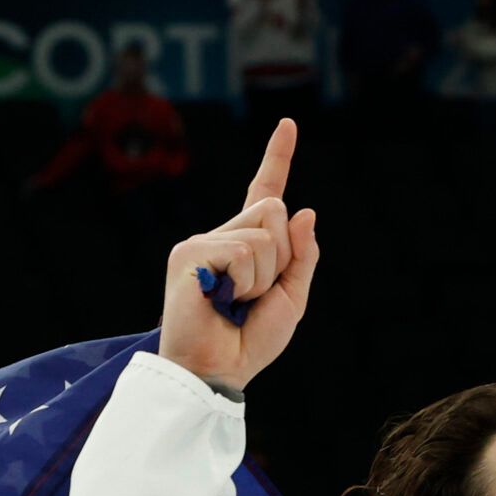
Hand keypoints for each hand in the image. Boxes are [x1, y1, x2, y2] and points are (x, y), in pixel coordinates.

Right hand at [159, 118, 319, 393]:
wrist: (218, 371)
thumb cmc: (248, 342)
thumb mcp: (291, 299)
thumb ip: (302, 257)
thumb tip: (305, 210)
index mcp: (244, 244)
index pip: (264, 193)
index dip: (277, 158)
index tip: (288, 123)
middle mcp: (220, 235)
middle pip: (276, 210)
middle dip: (283, 256)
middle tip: (255, 295)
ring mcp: (202, 242)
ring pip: (265, 231)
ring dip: (264, 275)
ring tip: (236, 303)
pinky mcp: (190, 252)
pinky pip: (245, 250)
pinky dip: (246, 281)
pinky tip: (222, 301)